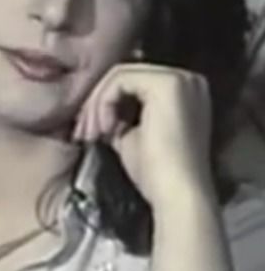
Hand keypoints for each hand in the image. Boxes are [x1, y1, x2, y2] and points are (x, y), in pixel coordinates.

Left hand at [71, 63, 217, 213]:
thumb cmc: (155, 173)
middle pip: (125, 75)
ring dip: (97, 104)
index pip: (133, 83)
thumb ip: (120, 114)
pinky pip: (120, 79)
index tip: (89, 131)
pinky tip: (106, 130)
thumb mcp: (131, 135)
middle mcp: (187, 79)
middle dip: (97, 103)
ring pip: (119, 75)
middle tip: (83, 132)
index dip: (105, 102)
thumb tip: (96, 105)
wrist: (177, 195)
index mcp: (183, 92)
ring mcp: (180, 79)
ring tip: (92, 134)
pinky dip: (104, 102)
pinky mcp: (167, 84)